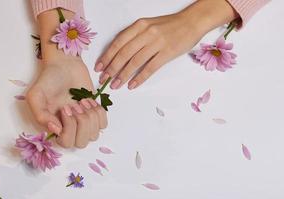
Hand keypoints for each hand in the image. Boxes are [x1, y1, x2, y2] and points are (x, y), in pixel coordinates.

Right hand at [26, 57, 107, 147]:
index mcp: (55, 128)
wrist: (65, 66)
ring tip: (81, 102)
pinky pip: (103, 124)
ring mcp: (84, 122)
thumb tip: (56, 130)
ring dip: (89, 116)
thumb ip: (40, 115)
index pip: (66, 143)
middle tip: (74, 105)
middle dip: (80, 123)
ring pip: (94, 134)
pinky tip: (89, 101)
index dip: (68, 129)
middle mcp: (70, 129)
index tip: (65, 108)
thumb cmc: (49, 80)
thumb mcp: (35, 96)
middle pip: (81, 142)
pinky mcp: (96, 113)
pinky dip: (98, 112)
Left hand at [95, 0, 236, 89]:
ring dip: (123, 75)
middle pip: (124, 53)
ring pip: (135, 62)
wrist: (191, 22)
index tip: (99, 67)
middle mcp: (146, 33)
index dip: (107, 56)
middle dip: (111, 68)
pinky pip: (150, 68)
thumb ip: (134, 36)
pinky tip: (132, 85)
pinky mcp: (167, 53)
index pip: (118, 42)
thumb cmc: (169, 25)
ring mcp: (157, 43)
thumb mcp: (148, 25)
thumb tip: (118, 54)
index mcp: (139, 25)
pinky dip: (139, 78)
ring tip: (115, 85)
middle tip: (104, 79)